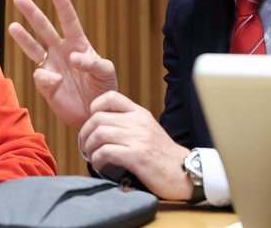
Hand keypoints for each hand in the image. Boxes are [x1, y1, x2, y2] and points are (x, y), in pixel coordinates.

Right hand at [8, 0, 117, 127]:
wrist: (95, 114)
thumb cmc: (104, 89)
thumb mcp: (105, 72)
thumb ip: (92, 63)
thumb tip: (73, 57)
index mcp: (78, 44)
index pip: (69, 20)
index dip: (62, 5)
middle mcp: (61, 51)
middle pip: (44, 28)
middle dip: (32, 13)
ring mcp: (52, 66)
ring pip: (33, 47)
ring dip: (23, 37)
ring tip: (13, 26)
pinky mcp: (46, 84)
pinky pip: (40, 76)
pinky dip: (46, 78)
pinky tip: (56, 82)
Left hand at [79, 91, 193, 200]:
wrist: (185, 173)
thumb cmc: (162, 156)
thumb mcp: (147, 131)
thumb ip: (128, 125)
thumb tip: (101, 128)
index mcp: (140, 113)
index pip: (111, 97)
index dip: (94, 108)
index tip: (92, 124)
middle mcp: (138, 122)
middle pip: (98, 118)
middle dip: (85, 133)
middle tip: (85, 145)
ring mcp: (138, 138)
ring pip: (99, 134)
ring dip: (90, 148)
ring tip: (92, 157)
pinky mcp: (137, 156)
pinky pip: (106, 152)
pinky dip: (97, 160)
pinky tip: (100, 165)